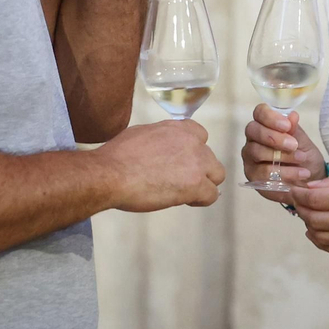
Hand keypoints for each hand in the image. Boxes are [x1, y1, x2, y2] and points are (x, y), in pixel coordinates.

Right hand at [101, 118, 224, 211]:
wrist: (111, 174)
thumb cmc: (118, 156)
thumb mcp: (142, 134)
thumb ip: (161, 138)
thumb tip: (163, 147)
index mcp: (179, 128)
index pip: (200, 135)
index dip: (192, 151)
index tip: (180, 162)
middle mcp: (192, 142)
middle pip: (210, 157)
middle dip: (198, 169)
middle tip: (179, 180)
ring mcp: (196, 163)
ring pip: (217, 175)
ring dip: (203, 184)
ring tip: (184, 192)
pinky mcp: (196, 184)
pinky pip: (211, 195)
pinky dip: (200, 200)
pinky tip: (185, 201)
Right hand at [240, 105, 324, 202]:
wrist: (310, 180)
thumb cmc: (303, 156)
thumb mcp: (303, 142)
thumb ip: (295, 130)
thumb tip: (292, 116)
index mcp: (264, 125)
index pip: (259, 112)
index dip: (270, 117)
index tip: (287, 126)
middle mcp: (253, 140)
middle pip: (253, 131)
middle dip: (274, 138)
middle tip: (294, 145)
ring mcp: (250, 159)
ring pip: (257, 152)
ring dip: (282, 156)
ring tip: (301, 159)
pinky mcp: (253, 177)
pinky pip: (263, 174)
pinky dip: (285, 173)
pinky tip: (299, 174)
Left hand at [287, 166, 328, 255]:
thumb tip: (310, 188)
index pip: (317, 200)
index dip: (298, 195)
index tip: (293, 189)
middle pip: (315, 220)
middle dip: (300, 210)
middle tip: (298, 201)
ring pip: (321, 238)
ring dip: (308, 226)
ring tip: (308, 215)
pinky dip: (320, 241)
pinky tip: (317, 231)